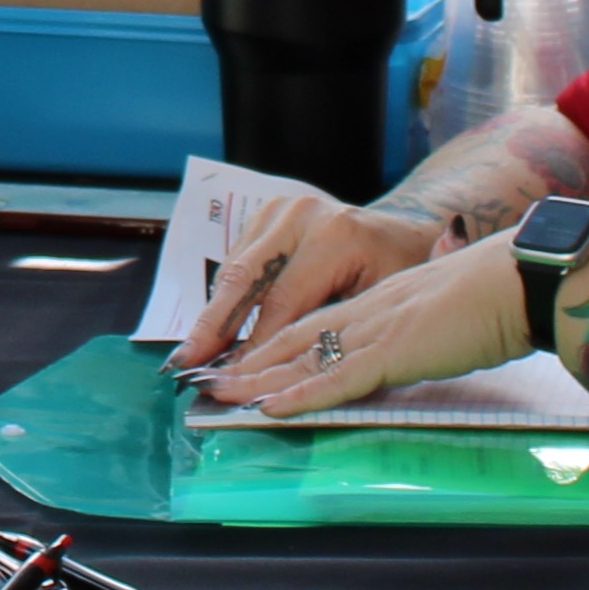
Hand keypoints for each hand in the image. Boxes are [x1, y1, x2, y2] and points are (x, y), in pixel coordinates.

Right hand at [167, 180, 438, 383]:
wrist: (401, 228)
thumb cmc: (400, 272)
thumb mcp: (381, 302)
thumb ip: (333, 328)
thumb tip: (283, 368)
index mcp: (334, 235)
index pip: (282, 301)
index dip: (257, 344)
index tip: (236, 381)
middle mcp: (299, 215)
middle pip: (244, 277)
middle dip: (213, 326)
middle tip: (186, 362)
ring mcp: (279, 209)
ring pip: (234, 269)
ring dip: (214, 313)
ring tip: (192, 352)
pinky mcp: (266, 213)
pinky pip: (238, 260)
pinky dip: (226, 297)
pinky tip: (213, 330)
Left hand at [207, 233, 528, 416]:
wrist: (520, 279)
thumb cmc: (495, 296)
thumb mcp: (440, 312)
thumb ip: (414, 328)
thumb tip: (408, 345)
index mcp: (378, 299)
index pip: (314, 321)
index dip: (275, 342)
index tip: (243, 359)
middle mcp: (367, 310)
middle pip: (295, 336)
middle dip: (250, 361)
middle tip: (210, 379)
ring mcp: (377, 328)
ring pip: (304, 355)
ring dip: (259, 378)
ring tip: (221, 394)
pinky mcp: (394, 351)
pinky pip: (338, 376)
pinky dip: (302, 394)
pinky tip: (271, 407)